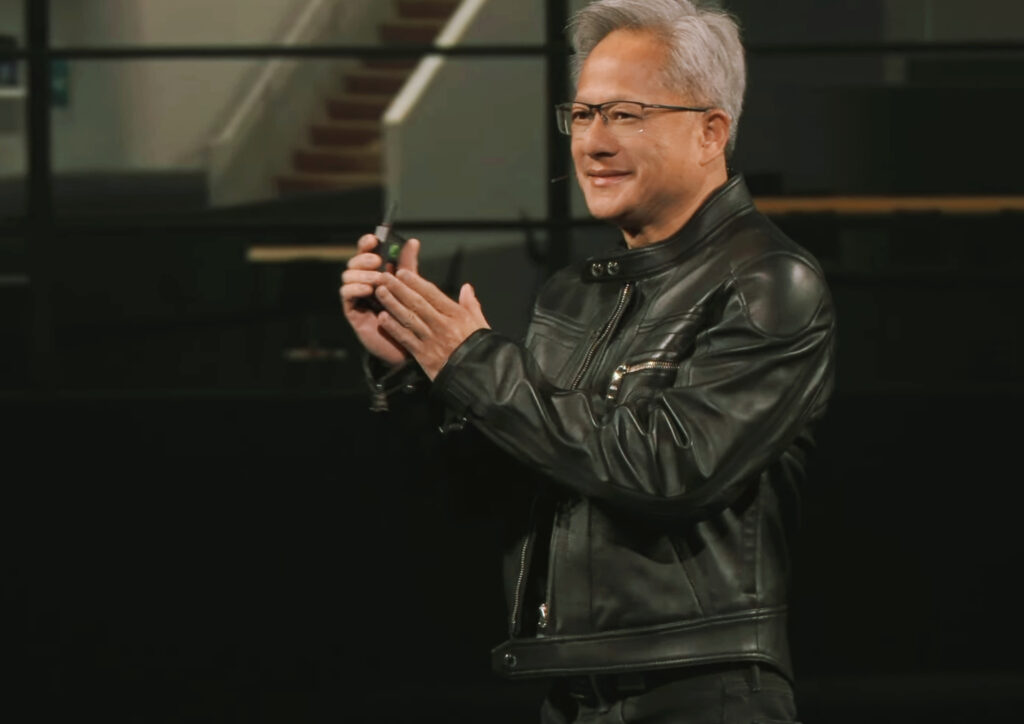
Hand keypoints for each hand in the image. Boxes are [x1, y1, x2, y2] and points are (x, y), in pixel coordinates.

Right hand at [339, 234, 420, 366]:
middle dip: (363, 258)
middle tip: (377, 261)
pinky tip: (368, 290)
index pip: (365, 252)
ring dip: (362, 274)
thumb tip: (413, 242)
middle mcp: (363, 282)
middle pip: (353, 262)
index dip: (366, 243)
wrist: (406, 345)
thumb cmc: (407, 314)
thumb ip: (408, 265)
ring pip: (347, 276)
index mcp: (376, 273)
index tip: (373, 239)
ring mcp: (356, 296)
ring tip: (378, 279)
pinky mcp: (352, 310)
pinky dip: (355, 288)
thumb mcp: (409, 286)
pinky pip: (346, 294)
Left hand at [375, 268, 489, 379]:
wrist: (477, 377)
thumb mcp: (480, 324)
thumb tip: (467, 288)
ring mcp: (431, 340)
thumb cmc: (480, 350)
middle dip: (398, 288)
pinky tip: (382, 318)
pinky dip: (393, 328)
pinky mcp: (423, 355)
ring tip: (379, 292)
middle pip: (416, 303)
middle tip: (383, 277)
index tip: (402, 273)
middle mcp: (442, 324)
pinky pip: (406, 338)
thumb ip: (471, 304)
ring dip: (392, 304)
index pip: (432, 294)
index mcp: (456, 315)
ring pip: (408, 318)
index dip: (415, 282)